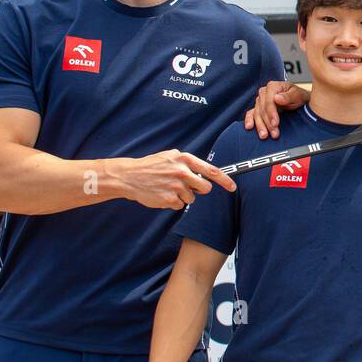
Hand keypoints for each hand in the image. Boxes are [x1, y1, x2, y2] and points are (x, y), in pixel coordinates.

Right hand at [107, 149, 235, 208]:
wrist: (129, 176)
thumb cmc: (150, 166)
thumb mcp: (170, 157)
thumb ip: (187, 163)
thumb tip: (205, 173)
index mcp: (184, 159)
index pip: (211, 171)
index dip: (225, 180)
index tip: (233, 187)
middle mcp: (182, 172)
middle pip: (205, 188)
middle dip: (199, 190)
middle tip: (187, 186)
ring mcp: (176, 186)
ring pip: (192, 198)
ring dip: (182, 195)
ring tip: (167, 187)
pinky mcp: (169, 199)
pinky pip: (180, 205)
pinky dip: (173, 202)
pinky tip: (162, 194)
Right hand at [243, 80, 309, 139]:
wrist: (300, 101)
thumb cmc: (298, 96)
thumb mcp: (298, 95)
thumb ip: (288, 96)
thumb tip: (277, 98)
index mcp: (273, 86)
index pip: (269, 101)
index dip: (271, 113)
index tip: (275, 123)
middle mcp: (264, 92)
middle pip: (262, 109)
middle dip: (268, 123)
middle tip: (274, 133)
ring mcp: (260, 100)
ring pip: (257, 113)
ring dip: (260, 125)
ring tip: (264, 135)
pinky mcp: (258, 108)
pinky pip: (251, 114)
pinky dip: (249, 120)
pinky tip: (249, 127)